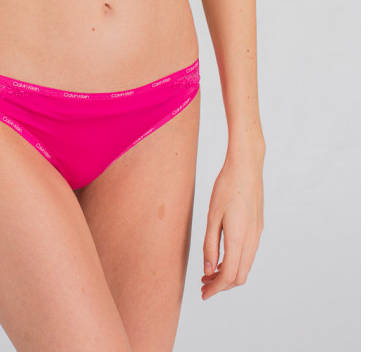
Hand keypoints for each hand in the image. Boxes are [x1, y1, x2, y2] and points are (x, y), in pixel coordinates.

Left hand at [201, 147, 263, 299]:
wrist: (246, 166)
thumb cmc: (226, 187)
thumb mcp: (212, 216)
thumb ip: (210, 245)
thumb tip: (209, 271)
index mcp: (239, 239)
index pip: (228, 276)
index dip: (215, 289)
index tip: (203, 294)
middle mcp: (252, 240)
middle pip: (239, 276)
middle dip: (221, 285)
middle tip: (203, 284)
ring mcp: (257, 234)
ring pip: (245, 266)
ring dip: (228, 273)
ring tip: (210, 272)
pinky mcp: (258, 226)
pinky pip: (249, 253)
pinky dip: (236, 262)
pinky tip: (222, 255)